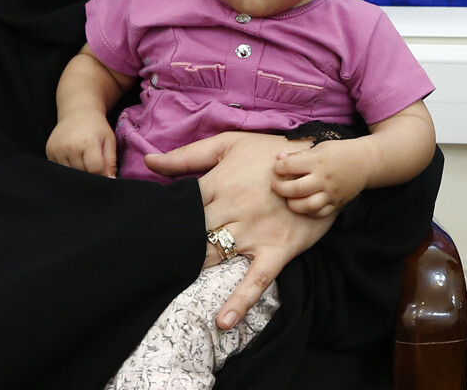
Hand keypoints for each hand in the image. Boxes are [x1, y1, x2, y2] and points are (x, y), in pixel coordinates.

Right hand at [45, 114, 116, 176]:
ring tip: (82, 158)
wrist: (78, 112)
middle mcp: (70, 147)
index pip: (94, 170)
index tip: (103, 170)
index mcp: (88, 143)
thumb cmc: (97, 127)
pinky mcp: (49, 152)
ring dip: (78, 171)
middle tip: (93, 163)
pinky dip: (67, 168)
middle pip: (82, 173)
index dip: (101, 174)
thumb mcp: (109, 140)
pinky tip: (72, 157)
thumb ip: (110, 161)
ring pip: (70, 174)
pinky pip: (59, 169)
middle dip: (89, 173)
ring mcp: (58, 150)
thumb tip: (110, 180)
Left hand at [148, 132, 328, 329]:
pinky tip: (224, 321)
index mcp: (218, 184)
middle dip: (174, 247)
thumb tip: (148, 163)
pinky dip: (240, 301)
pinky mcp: (276, 250)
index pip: (181, 207)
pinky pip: (256, 279)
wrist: (320, 164)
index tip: (147, 233)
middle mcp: (233, 210)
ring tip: (169, 285)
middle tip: (151, 263)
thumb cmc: (270, 152)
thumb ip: (187, 156)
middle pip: (193, 234)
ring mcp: (254, 232)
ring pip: (215, 256)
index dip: (163, 221)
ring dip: (193, 270)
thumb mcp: (228, 144)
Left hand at [270, 144, 369, 217]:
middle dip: (280, 188)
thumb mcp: (320, 147)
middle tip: (276, 185)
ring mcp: (331, 193)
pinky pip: (319, 213)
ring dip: (293, 203)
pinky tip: (304, 204)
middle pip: (295, 189)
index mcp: (318, 161)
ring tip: (289, 198)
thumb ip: (299, 155)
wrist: (366, 162)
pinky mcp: (337, 203)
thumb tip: (279, 158)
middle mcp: (323, 179)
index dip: (279, 167)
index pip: (290, 166)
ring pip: (306, 205)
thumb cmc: (341, 151)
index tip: (277, 168)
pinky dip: (309, 211)